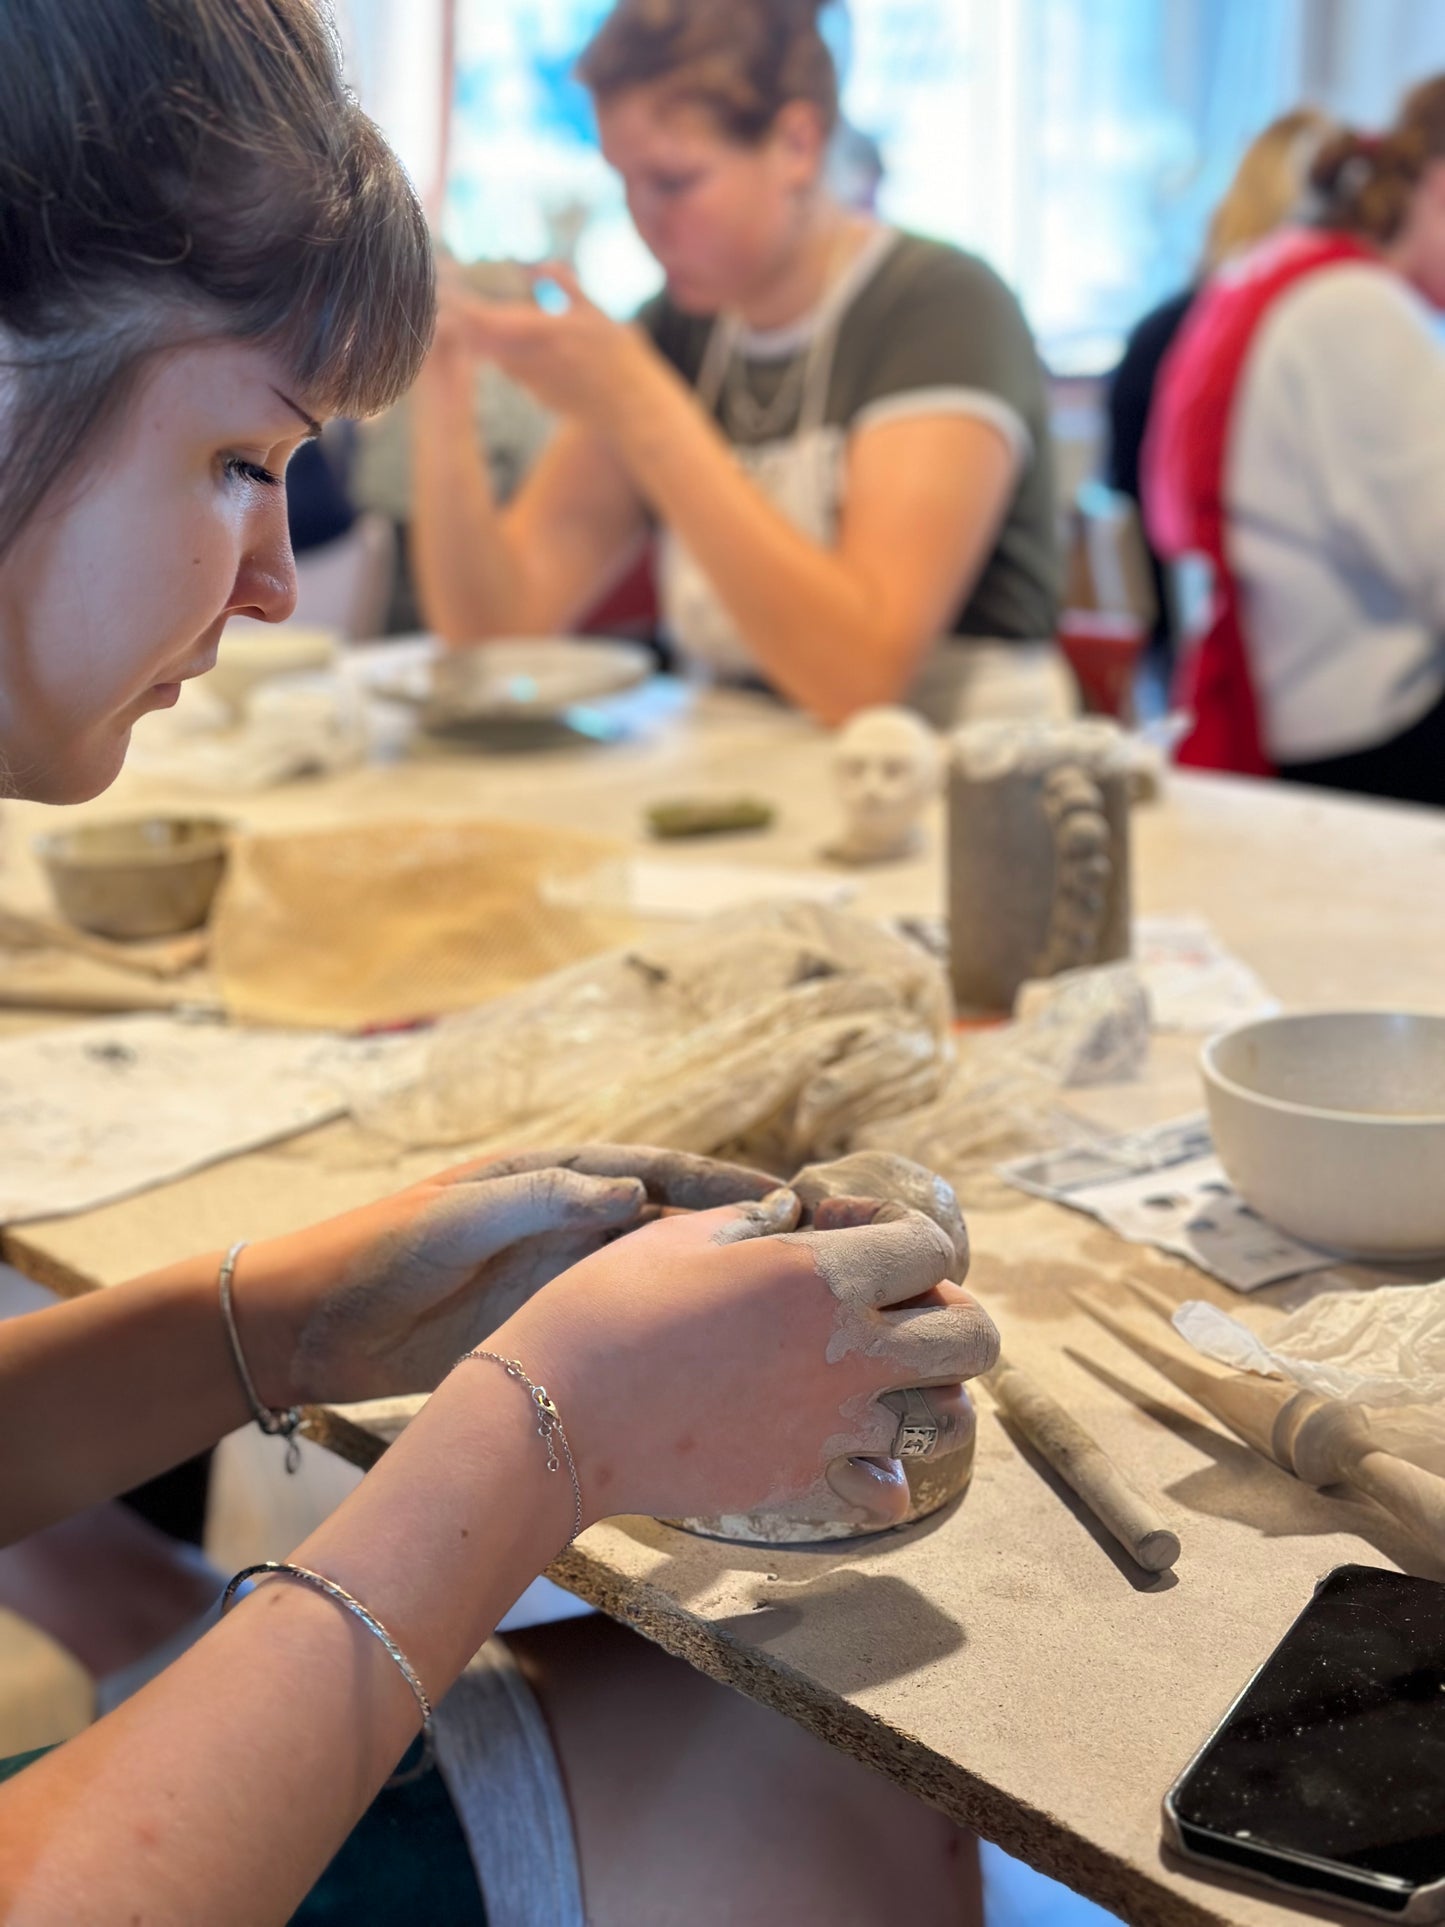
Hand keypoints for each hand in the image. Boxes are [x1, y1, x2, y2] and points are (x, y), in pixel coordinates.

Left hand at [234, 1146, 778, 1407]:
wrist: (314, 1323)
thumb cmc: (381, 1248)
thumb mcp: (461, 1215)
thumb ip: (543, 1197)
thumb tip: (631, 1192)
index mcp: (560, 1178)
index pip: (663, 1175)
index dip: (731, 1190)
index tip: (798, 1206)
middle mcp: (579, 1225)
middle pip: (686, 1228)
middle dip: (757, 1243)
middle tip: (831, 1266)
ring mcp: (572, 1282)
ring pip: (674, 1285)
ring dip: (735, 1299)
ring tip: (804, 1324)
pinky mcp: (558, 1334)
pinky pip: (638, 1336)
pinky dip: (688, 1348)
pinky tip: (738, 1374)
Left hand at [433, 261, 658, 429]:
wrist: (635, 412)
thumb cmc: (624, 361)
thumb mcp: (599, 315)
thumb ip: (567, 287)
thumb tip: (539, 263)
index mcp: (546, 333)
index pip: (489, 319)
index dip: (462, 306)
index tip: (444, 292)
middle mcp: (534, 360)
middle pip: (483, 341)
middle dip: (464, 324)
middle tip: (447, 305)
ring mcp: (535, 383)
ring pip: (497, 358)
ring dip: (482, 341)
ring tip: (468, 321)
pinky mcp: (541, 397)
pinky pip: (516, 373)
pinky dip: (506, 358)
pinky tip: (510, 348)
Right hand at [491, 1194, 999, 1530]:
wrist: (554, 1417)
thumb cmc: (607, 1308)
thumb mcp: (684, 1235)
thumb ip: (759, 1223)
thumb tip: (795, 1217)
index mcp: (821, 1277)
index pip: (930, 1249)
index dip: (908, 1238)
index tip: (864, 1240)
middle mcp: (844, 1354)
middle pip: (973, 1340)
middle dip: (952, 1316)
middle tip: (898, 1310)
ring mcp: (829, 1426)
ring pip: (942, 1416)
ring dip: (920, 1389)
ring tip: (870, 1374)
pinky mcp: (801, 1481)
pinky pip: (884, 1484)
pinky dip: (882, 1470)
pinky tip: (848, 1446)